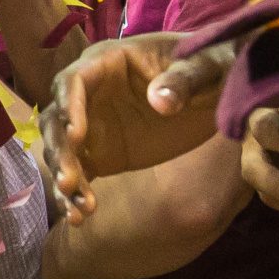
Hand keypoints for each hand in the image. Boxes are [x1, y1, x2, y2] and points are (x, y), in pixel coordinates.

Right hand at [38, 32, 211, 219]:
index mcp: (110, 61)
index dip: (69, 105)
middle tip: (69, 181)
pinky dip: (76, 194)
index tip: (76, 135)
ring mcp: (94, 124)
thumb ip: (184, 80)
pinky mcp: (101, 152)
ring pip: (63, 149)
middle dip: (60, 150)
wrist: (220, 89)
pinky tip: (81, 217)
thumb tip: (160, 101)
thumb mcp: (207, 67)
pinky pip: (80, 172)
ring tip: (80, 207)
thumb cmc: (212, 65)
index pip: (75, 79)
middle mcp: (92, 93)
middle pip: (58, 119)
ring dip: (65, 177)